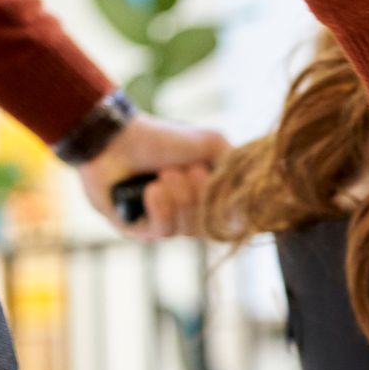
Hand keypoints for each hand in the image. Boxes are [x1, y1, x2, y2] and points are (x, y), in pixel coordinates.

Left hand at [77, 114, 229, 239]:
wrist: (116, 138)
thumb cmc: (162, 138)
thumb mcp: (210, 142)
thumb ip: (236, 163)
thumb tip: (252, 187)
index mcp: (209, 196)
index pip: (234, 218)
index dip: (231, 207)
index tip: (221, 186)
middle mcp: (190, 213)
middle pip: (212, 225)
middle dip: (199, 193)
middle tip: (183, 168)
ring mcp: (166, 223)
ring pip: (189, 229)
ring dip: (179, 196)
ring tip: (163, 174)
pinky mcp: (140, 231)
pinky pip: (162, 232)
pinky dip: (160, 207)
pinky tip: (151, 189)